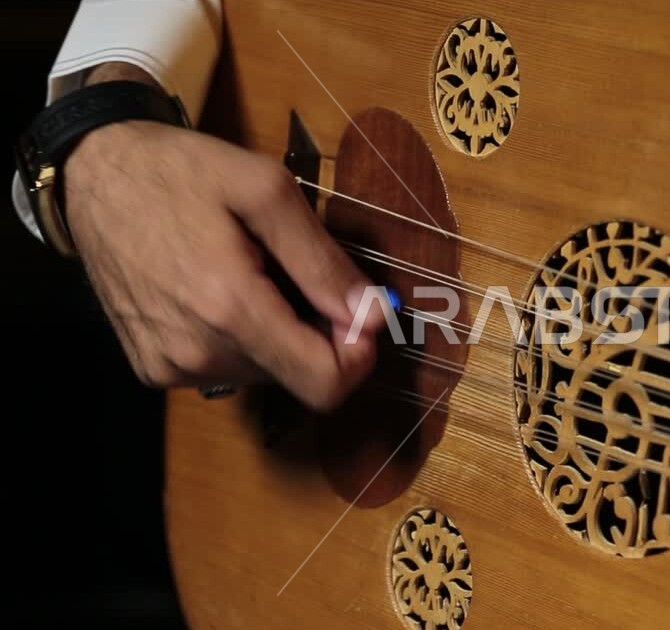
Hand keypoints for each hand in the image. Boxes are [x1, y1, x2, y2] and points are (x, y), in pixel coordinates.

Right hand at [63, 92, 385, 410]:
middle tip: (294, 270)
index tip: (360, 313)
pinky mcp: (152, 367)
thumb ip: (324, 262)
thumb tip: (376, 315)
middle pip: (297, 374)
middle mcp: (196, 353)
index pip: (323, 383)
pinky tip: (221, 288)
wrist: (93, 171)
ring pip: (265, 373)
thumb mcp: (267, 191)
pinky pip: (226, 368)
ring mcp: (170, 365)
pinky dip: (241, 336)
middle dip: (315, 329)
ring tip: (252, 271)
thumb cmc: (181, 171)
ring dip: (277, 330)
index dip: (358, 355)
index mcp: (228, 309)